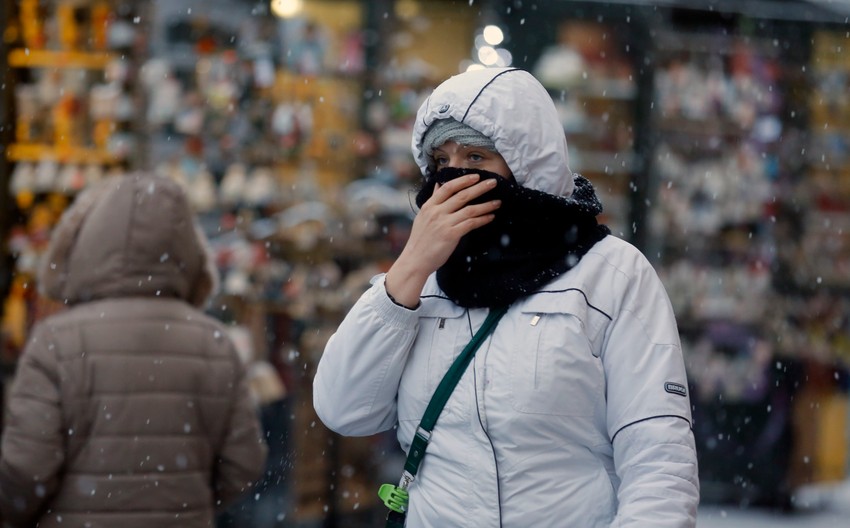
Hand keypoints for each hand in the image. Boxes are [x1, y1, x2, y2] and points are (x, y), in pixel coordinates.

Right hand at [385, 174, 500, 306]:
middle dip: (479, 188)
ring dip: (486, 205)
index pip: (447, 187)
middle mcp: (436, 212)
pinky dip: (482, 219)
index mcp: (429, 206)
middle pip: (461, 195)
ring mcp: (444, 223)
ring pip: (469, 209)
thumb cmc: (420, 240)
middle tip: (493, 182)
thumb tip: (438, 185)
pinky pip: (471, 224)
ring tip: (498, 202)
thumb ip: (433, 200)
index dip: (463, 180)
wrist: (415, 260)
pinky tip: (490, 217)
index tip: (476, 176)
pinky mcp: (451, 235)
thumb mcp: (423, 216)